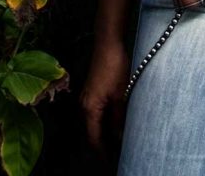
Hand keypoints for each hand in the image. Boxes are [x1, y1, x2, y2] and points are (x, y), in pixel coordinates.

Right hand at [80, 39, 129, 159]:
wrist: (108, 43)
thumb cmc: (115, 67)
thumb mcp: (121, 94)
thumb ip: (119, 117)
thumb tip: (120, 136)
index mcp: (89, 109)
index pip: (94, 138)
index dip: (102, 152)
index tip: (112, 161)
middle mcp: (84, 105)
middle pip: (92, 132)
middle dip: (103, 145)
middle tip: (116, 155)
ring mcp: (86, 98)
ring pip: (94, 122)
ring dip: (103, 133)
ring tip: (116, 142)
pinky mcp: (91, 91)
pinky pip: (95, 112)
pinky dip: (103, 121)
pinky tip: (114, 123)